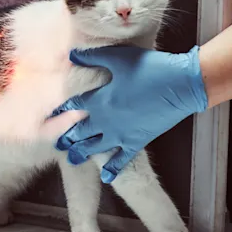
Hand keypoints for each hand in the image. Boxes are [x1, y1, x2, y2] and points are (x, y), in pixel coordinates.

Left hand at [54, 46, 206, 182]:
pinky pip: (122, 159)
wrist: (182, 85)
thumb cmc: (150, 68)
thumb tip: (71, 54)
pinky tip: (106, 177)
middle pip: (80, 131)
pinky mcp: (138, 141)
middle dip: (67, 137)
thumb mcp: (118, 58)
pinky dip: (113, 169)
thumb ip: (93, 57)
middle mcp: (107, 120)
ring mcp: (122, 133)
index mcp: (100, 100)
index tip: (49, 115)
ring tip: (72, 158)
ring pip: (96, 147)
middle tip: (57, 144)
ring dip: (82, 153)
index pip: (73, 106)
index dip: (60, 110)